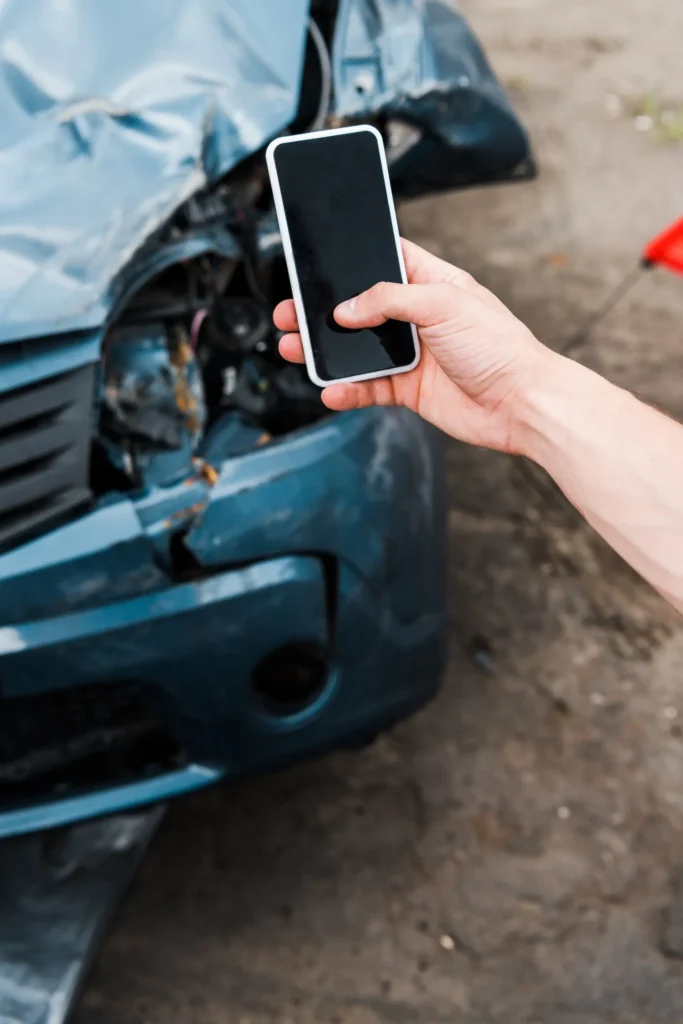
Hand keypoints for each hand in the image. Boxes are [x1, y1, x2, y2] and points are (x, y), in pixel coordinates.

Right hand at [273, 239, 553, 452]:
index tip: (319, 261)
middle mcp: (419, 317)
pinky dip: (347, 390)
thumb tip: (347, 310)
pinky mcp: (410, 390)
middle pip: (359, 308)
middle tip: (291, 312)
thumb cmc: (499, 346)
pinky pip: (369, 388)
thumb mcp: (443, 304)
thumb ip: (389, 300)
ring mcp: (413, 354)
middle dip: (323, 311)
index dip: (355, 258)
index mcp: (432, 284)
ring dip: (325, 351)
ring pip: (357, 349)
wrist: (521, 404)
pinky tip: (331, 390)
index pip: (387, 260)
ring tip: (293, 350)